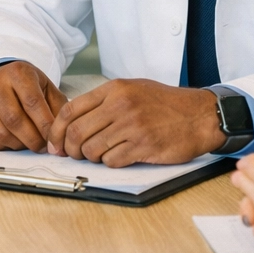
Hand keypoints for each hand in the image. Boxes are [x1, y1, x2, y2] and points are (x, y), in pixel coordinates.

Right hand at [0, 61, 67, 152]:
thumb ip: (57, 107)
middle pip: (14, 120)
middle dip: (33, 140)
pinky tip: (13, 140)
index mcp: (17, 73)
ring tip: (29, 142)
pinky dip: (5, 147)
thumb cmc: (23, 83)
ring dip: (19, 145)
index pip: (32, 103)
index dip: (45, 126)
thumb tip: (63, 133)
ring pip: (1, 134)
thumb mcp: (44, 86)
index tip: (54, 139)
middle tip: (43, 146)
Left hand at [45, 79, 223, 165]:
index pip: (71, 110)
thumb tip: (73, 122)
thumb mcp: (133, 89)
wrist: (199, 115)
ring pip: (92, 150)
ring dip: (91, 158)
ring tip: (100, 155)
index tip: (54, 143)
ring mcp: (132, 126)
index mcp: (114, 89)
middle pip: (77, 133)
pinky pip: (112, 161)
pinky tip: (119, 157)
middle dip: (70, 149)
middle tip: (73, 155)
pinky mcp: (143, 146)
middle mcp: (121, 106)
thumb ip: (104, 101)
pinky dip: (110, 163)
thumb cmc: (165, 103)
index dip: (56, 131)